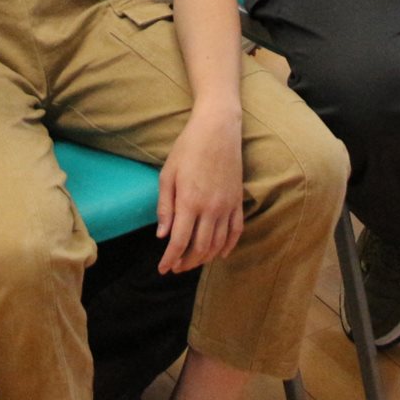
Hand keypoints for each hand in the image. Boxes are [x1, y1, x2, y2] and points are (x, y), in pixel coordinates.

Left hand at [156, 107, 244, 274]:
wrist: (217, 129)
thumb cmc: (188, 148)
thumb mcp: (168, 174)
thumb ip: (165, 207)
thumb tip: (162, 235)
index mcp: (189, 201)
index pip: (179, 242)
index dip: (170, 259)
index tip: (163, 269)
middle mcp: (210, 208)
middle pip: (199, 248)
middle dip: (186, 263)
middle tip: (176, 268)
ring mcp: (227, 205)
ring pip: (218, 243)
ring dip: (205, 258)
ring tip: (192, 262)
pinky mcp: (237, 201)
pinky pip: (236, 231)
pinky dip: (228, 246)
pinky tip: (220, 253)